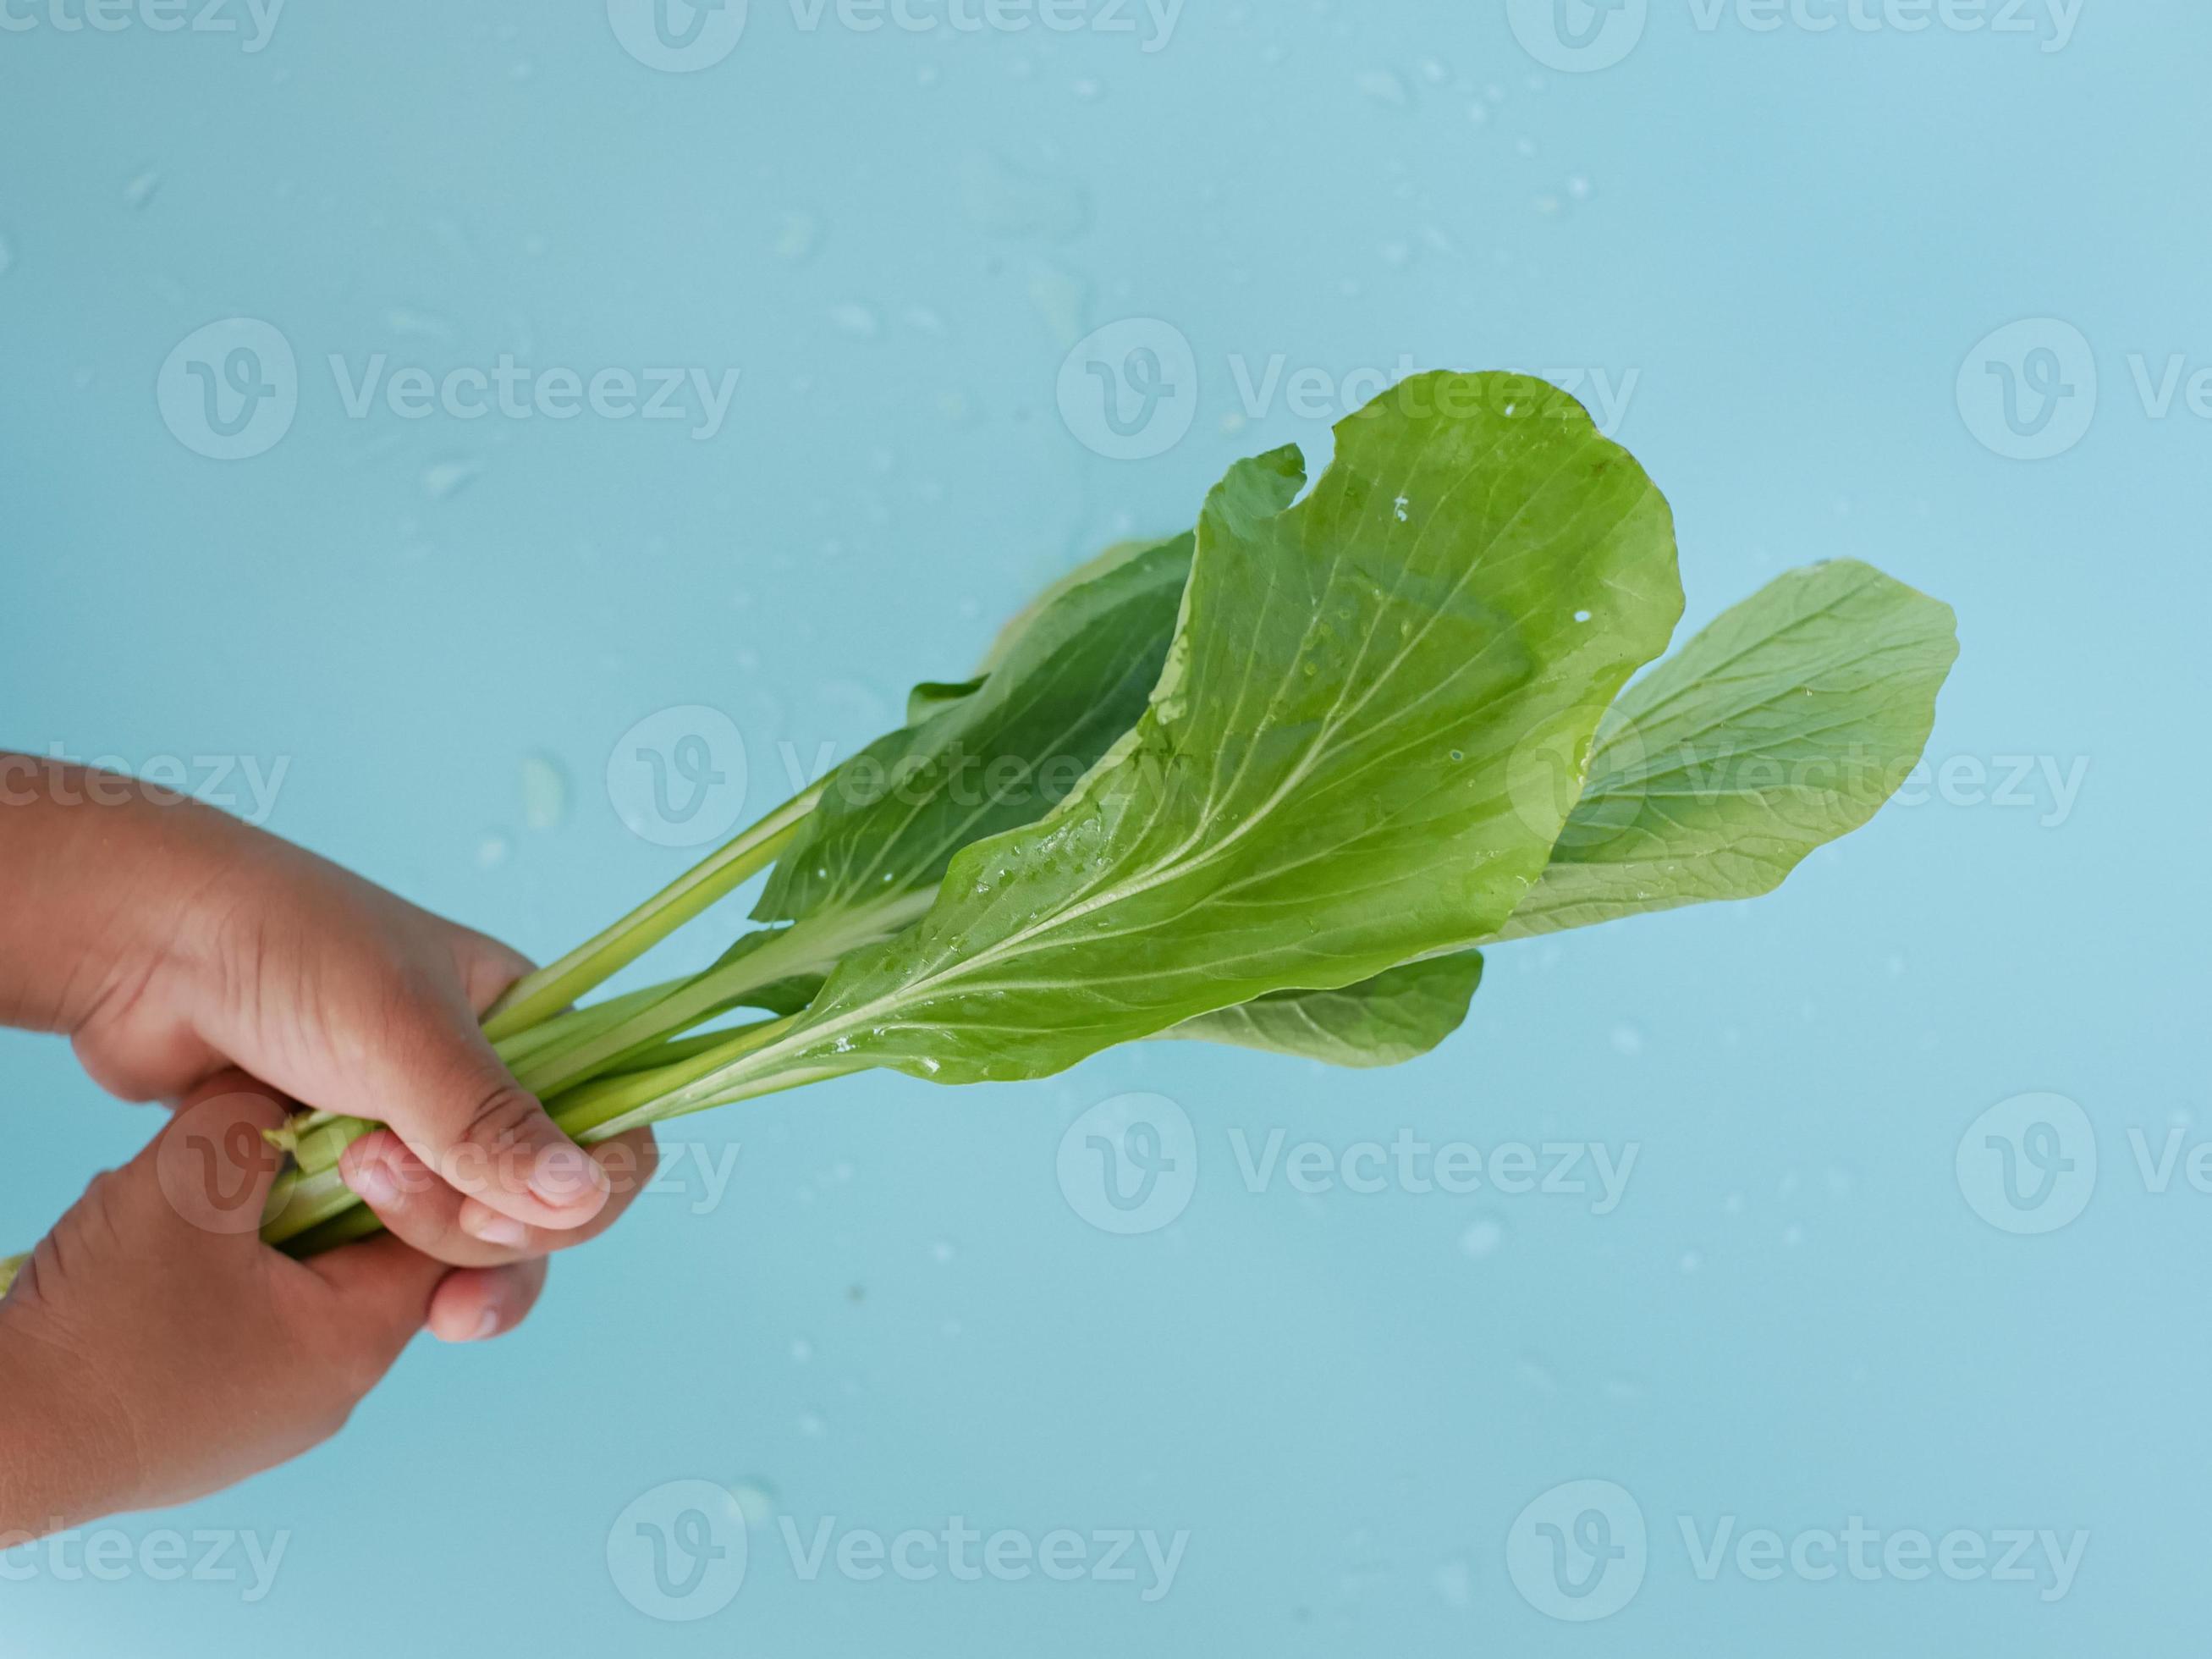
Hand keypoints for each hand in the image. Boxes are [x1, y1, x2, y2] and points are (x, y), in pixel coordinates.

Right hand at [0, 1080, 522, 1532]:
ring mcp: (272, 1420)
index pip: (439, 1236)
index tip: (356, 1120)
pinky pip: (249, 1333)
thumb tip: (286, 1076)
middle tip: (269, 1154)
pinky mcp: (216, 1428)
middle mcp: (334, 1392)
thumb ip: (256, 1114)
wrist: (4, 1447)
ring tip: (202, 1204)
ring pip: (302, 1294)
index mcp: (359, 1338)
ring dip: (263, 1238)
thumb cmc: (104, 1323)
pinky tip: (165, 1259)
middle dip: (325, 1195)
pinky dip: (223, 1284)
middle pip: (370, 1261)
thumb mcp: (190, 1182)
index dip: (406, 1165)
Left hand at [1, 760, 651, 1242]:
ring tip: (338, 1180)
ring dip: (419, 1244)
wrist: (141, 946)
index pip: (613, 1133)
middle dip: (471, 1221)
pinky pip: (392, 1249)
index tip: (495, 1208)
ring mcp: (415, 1130)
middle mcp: (485, 1081)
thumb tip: (584, 1197)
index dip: (577, 1193)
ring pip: (467, 1237)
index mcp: (530, 1025)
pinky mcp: (346, 1170)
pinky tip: (334, 1260)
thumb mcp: (404, 1034)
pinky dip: (374, 1266)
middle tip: (378, 1178)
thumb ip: (492, 1125)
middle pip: (539, 1205)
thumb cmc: (285, 953)